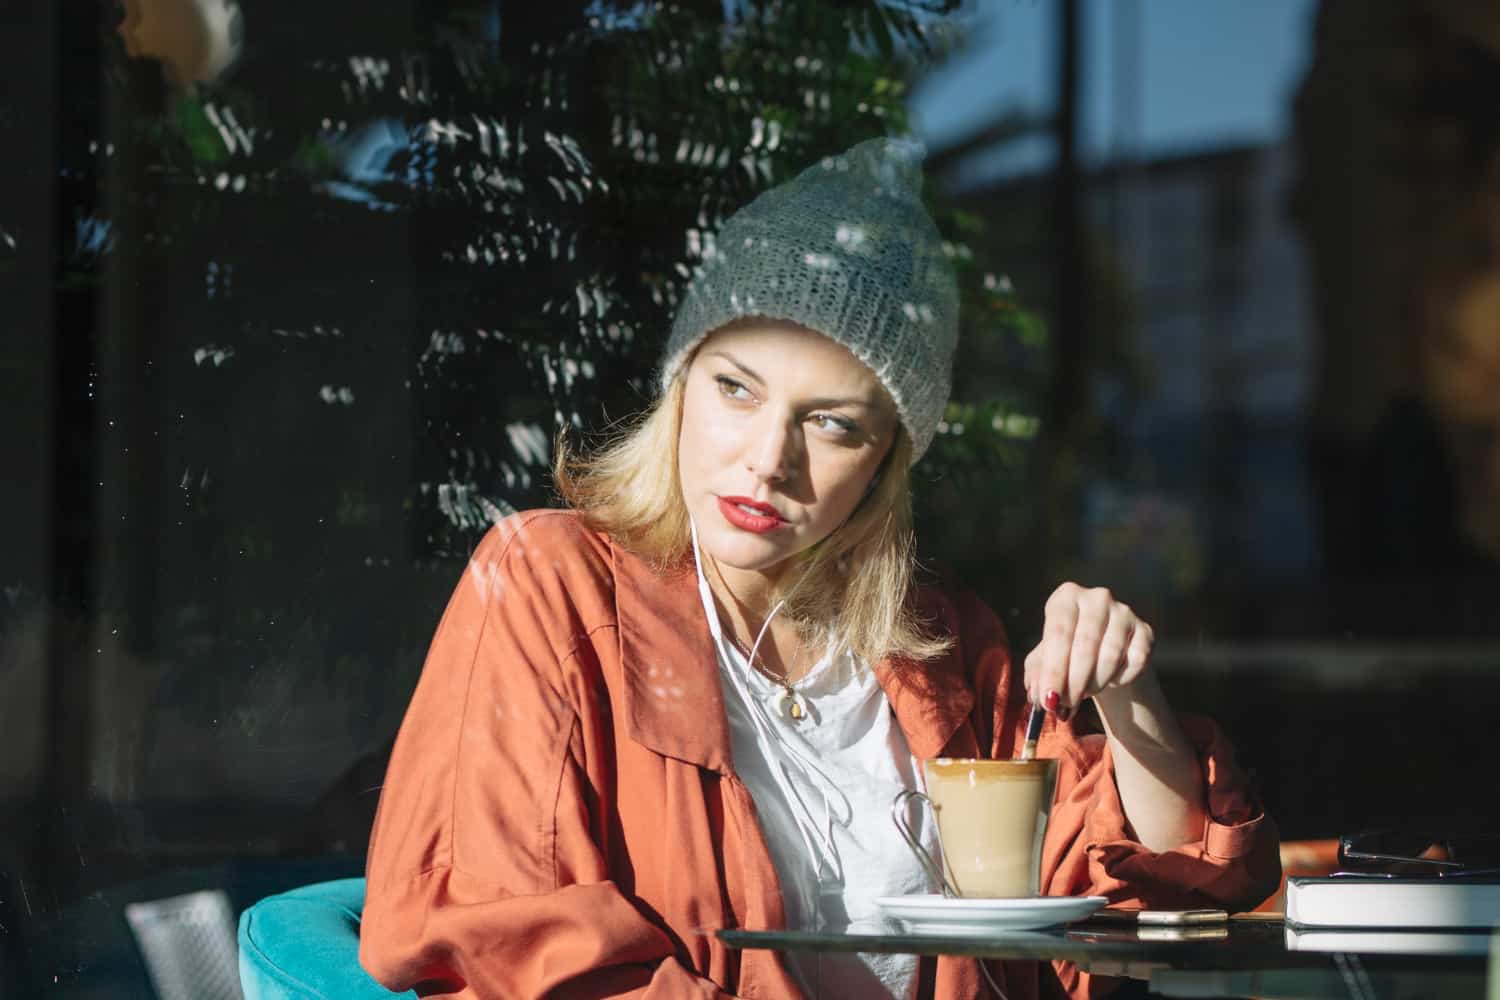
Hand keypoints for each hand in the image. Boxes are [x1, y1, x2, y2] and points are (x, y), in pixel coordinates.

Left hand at [1023, 583, 1154, 719]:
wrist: (1103, 649)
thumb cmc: (1066, 652)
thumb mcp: (1044, 658)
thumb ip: (1037, 675)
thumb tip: (1038, 696)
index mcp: (1066, 597)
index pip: (1058, 633)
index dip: (1052, 670)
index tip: (1048, 699)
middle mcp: (1096, 598)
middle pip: (1085, 646)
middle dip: (1073, 683)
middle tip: (1065, 707)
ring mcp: (1124, 612)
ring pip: (1110, 657)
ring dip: (1095, 684)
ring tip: (1084, 693)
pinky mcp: (1146, 631)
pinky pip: (1135, 662)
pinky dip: (1121, 679)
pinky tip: (1110, 680)